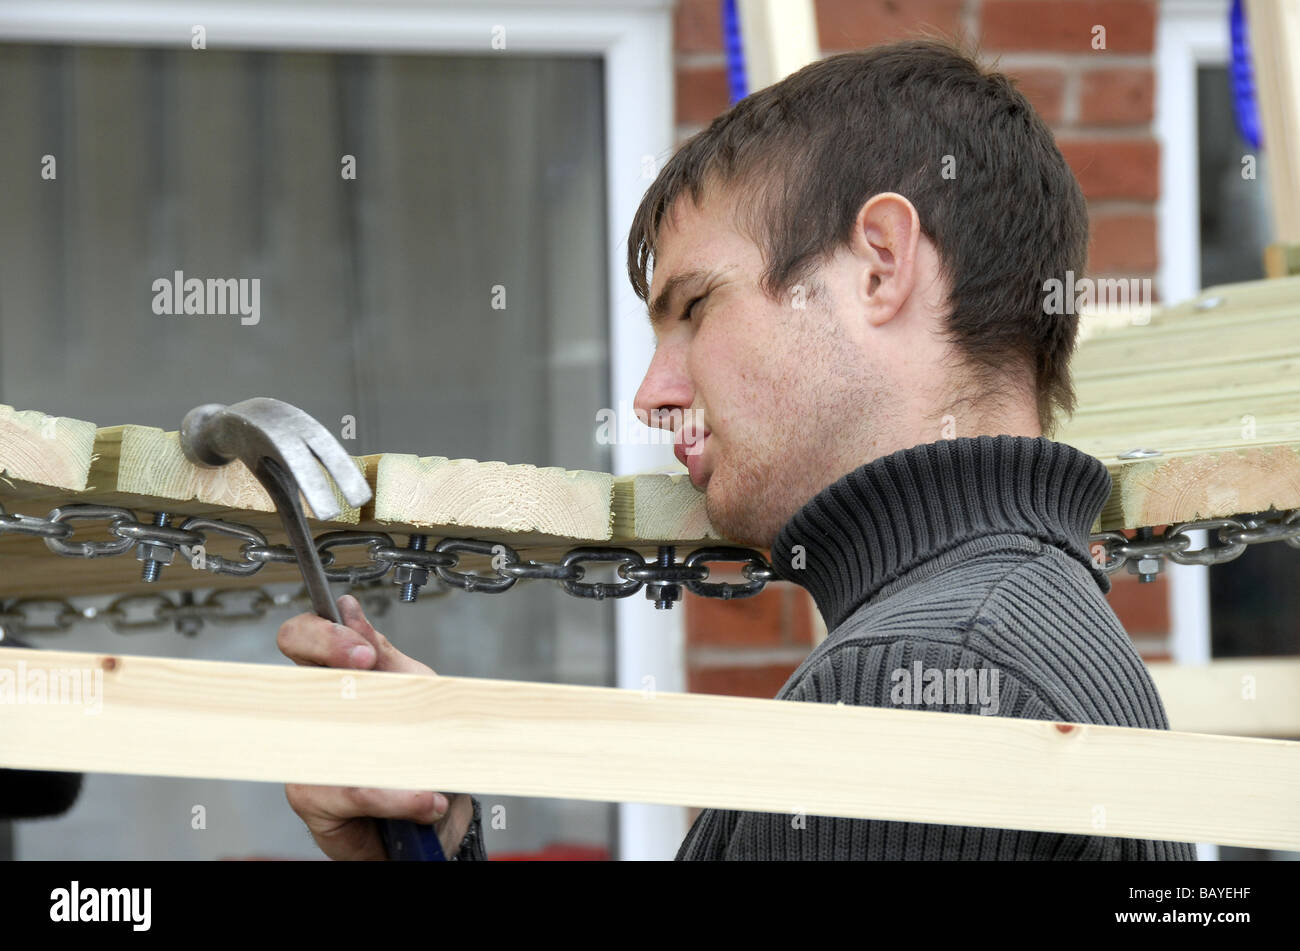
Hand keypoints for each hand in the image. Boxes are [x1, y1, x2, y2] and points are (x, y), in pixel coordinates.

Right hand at [277, 593, 472, 859]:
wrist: (443, 814)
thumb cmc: (423, 748)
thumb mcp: (417, 692)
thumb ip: (385, 657)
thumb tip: (349, 609)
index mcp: (334, 680)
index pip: (300, 640)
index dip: (319, 636)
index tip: (361, 649)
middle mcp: (311, 716)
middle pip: (289, 677)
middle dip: (329, 662)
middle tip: (370, 664)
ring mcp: (307, 758)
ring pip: (328, 737)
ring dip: (382, 741)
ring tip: (422, 747)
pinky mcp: (315, 803)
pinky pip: (351, 792)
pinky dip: (395, 795)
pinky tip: (426, 799)